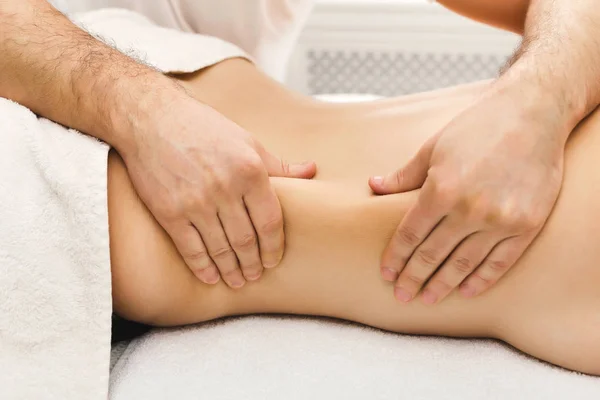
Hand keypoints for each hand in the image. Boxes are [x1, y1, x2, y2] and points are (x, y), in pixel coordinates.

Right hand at [120, 89, 315, 288]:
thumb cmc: (203, 128)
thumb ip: (278, 164)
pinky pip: (191, 249)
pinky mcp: (170, 213)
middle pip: (246, 240)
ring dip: (231, 270)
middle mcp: (225, 189)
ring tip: (238, 280)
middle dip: (254, 263)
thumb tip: (311, 170)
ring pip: (221, 249)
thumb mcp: (247, 141)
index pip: (270, 221)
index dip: (274, 247)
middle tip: (256, 275)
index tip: (274, 260)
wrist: (152, 120)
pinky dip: (202, 267)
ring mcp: (196, 203)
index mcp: (249, 171)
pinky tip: (210, 277)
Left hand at [369, 88, 567, 303]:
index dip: (396, 258)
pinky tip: (465, 291)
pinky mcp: (526, 225)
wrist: (533, 114)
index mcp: (440, 190)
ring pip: (463, 264)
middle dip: (413, 278)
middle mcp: (468, 210)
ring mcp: (500, 221)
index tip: (386, 274)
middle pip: (432, 255)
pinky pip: (500, 262)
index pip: (410, 235)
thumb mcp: (433, 147)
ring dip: (442, 285)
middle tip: (401, 295)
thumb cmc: (477, 127)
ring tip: (427, 299)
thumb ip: (404, 175)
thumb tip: (374, 187)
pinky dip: (481, 280)